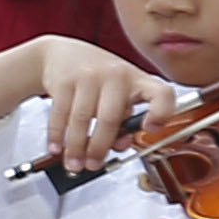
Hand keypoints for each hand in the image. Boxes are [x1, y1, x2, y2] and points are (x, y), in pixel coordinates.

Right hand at [18, 36, 170, 178]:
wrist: (64, 54)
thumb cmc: (98, 79)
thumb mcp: (118, 95)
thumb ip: (124, 122)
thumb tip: (118, 147)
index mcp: (138, 81)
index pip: (161, 94)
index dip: (161, 112)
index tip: (151, 129)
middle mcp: (117, 75)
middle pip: (111, 118)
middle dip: (99, 147)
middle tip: (93, 164)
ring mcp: (89, 75)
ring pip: (82, 119)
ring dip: (76, 147)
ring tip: (74, 162)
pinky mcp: (64, 80)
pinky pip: (60, 114)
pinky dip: (57, 135)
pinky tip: (57, 147)